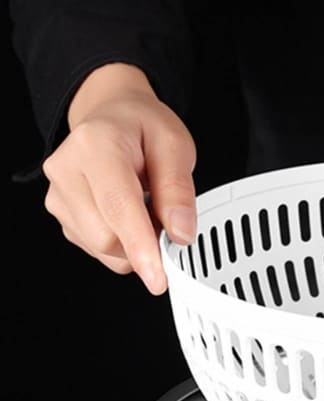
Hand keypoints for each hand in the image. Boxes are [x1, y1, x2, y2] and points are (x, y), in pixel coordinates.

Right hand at [42, 63, 195, 293]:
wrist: (113, 117)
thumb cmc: (142, 129)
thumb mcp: (175, 146)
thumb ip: (178, 190)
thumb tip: (181, 234)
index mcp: (95, 146)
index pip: (117, 207)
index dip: (140, 247)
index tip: (157, 276)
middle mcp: (67, 170)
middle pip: (107, 238)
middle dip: (145, 243)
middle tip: (165, 217)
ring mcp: (59, 195)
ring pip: (103, 250)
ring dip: (134, 245)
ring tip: (145, 209)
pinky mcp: (62, 216)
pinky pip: (98, 250)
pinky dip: (122, 244)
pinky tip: (128, 216)